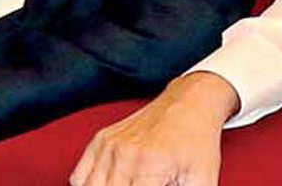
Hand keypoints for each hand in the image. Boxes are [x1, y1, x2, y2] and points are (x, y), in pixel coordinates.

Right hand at [70, 72, 240, 185]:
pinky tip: (110, 184)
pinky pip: (79, 176)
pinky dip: (89, 185)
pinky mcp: (101, 140)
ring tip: (128, 185)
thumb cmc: (198, 142)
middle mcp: (124, 155)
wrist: (190, 103)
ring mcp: (109, 146)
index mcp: (149, 167)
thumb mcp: (202, 181)